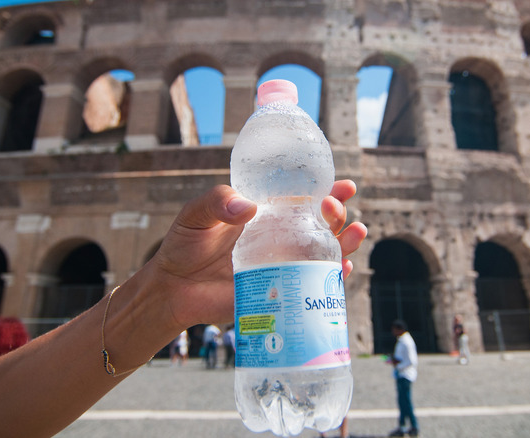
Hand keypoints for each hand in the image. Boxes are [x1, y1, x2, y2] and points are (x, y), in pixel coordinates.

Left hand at [149, 180, 366, 329]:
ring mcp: (281, 265)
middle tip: (334, 209)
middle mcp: (279, 238)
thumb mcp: (195, 214)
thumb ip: (216, 202)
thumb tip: (247, 208)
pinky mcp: (278, 291)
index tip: (345, 187)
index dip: (329, 191)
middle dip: (338, 216)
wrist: (173, 288)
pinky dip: (332, 277)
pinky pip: (312, 285)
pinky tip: (343, 269)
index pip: (303, 199)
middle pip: (321, 226)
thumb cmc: (184, 245)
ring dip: (346, 243)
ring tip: (356, 233)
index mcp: (265, 215)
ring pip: (324, 254)